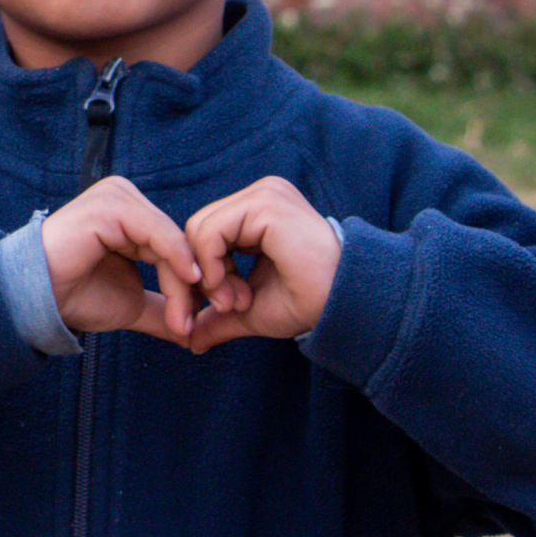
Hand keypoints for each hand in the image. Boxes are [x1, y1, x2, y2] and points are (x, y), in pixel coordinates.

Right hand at [41, 176, 205, 345]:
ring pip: (170, 242)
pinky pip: (156, 233)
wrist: (35, 300)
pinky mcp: (110, 206)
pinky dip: (176, 260)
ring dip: (186, 281)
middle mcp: (125, 198)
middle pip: (177, 244)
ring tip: (189, 318)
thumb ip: (164, 308)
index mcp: (131, 215)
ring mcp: (117, 198)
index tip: (214, 317)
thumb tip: (195, 332)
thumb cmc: (74, 296)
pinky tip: (190, 284)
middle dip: (199, 283)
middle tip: (217, 315)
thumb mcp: (132, 303)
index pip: (176, 247)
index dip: (198, 283)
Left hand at [179, 177, 340, 351]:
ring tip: (238, 302)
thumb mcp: (251, 309)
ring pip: (199, 230)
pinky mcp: (265, 205)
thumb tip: (191, 340)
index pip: (206, 233)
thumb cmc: (309, 303)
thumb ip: (218, 316)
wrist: (345, 305)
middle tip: (230, 306)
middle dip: (204, 276)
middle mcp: (260, 196)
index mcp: (257, 213)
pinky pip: (210, 232)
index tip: (225, 307)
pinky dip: (212, 267)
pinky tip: (236, 291)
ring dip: (210, 276)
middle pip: (197, 230)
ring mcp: (264, 196)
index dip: (204, 274)